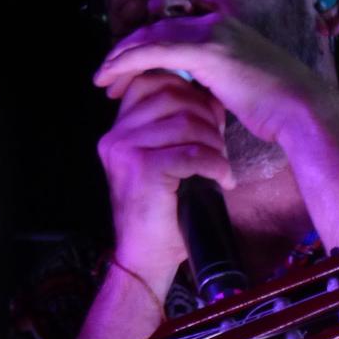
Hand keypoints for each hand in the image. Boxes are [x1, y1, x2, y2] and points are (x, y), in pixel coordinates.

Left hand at [93, 11, 332, 147]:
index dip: (144, 49)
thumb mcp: (237, 88)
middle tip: (106, 77)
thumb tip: (192, 94)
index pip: (171, 31)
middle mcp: (217, 23)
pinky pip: (154, 50)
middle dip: (126, 52)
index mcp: (224, 29)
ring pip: (150, 37)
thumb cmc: (276, 109)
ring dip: (121, 58)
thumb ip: (212, 82)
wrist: (302, 111)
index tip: (126, 74)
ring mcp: (213, 33)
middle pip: (155, 29)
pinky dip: (128, 62)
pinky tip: (111, 77)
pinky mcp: (208, 50)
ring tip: (102, 81)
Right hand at [96, 70, 230, 277]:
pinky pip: (194, 152)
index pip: (150, 81)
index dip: (186, 89)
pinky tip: (222, 179)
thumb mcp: (159, 160)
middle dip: (205, 114)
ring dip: (214, 141)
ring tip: (219, 163)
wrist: (145, 256)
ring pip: (186, 122)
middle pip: (172, 95)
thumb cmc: (160, 209)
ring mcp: (126, 152)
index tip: (206, 115)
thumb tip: (208, 95)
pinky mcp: (144, 169)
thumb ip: (170, 128)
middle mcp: (115, 137)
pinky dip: (217, 164)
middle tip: (218, 142)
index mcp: (117, 131)